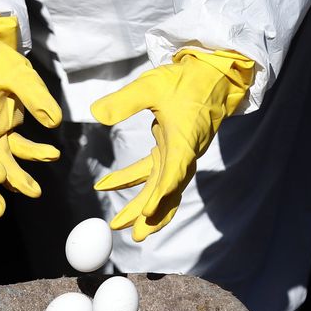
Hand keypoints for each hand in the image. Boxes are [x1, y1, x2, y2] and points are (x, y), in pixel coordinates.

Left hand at [90, 48, 254, 240]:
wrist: (215, 76)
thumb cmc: (187, 79)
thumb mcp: (153, 85)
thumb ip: (125, 101)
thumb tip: (95, 114)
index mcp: (183, 141)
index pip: (173, 174)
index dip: (161, 195)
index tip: (147, 213)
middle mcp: (184, 154)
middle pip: (166, 191)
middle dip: (149, 215)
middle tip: (132, 235)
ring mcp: (180, 154)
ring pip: (161, 187)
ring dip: (142, 206)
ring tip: (121, 224)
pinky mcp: (174, 149)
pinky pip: (155, 173)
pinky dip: (134, 181)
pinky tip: (107, 185)